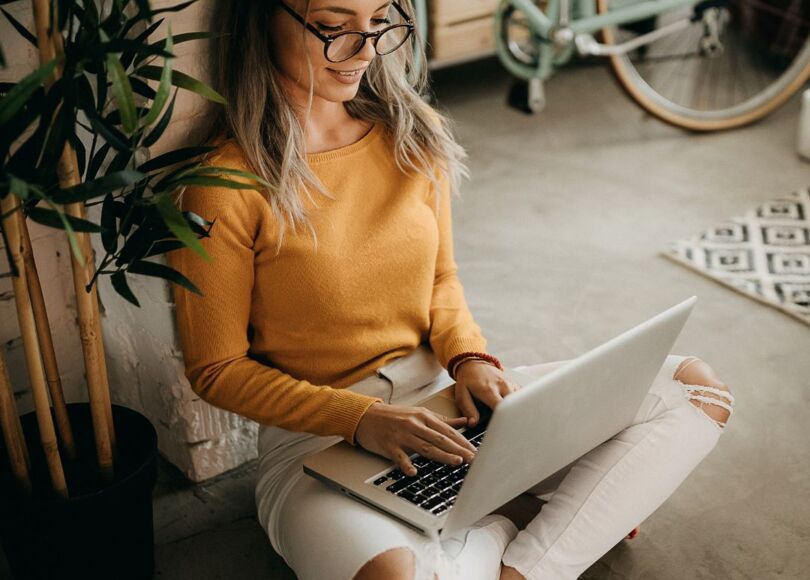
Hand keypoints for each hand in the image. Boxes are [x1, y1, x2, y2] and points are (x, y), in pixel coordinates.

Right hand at [354, 402, 477, 475]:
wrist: (366, 415)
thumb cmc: (394, 416)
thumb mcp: (419, 413)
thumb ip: (442, 420)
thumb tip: (464, 421)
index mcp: (423, 416)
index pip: (447, 430)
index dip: (462, 441)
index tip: (475, 450)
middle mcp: (414, 424)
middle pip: (440, 438)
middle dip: (458, 449)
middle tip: (473, 458)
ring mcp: (401, 435)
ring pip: (425, 446)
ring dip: (442, 455)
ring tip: (456, 462)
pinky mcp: (388, 445)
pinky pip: (398, 456)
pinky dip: (406, 464)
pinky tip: (414, 472)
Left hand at [454, 360, 521, 426]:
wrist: (474, 364)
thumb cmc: (467, 380)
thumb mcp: (462, 394)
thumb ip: (468, 410)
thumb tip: (473, 424)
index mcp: (489, 390)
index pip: (502, 408)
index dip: (503, 420)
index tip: (502, 428)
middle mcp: (502, 385)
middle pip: (515, 405)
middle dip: (513, 417)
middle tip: (509, 428)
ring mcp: (510, 383)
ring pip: (521, 401)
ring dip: (517, 411)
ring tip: (512, 420)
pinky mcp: (514, 384)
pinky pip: (522, 397)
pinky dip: (520, 405)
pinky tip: (514, 411)